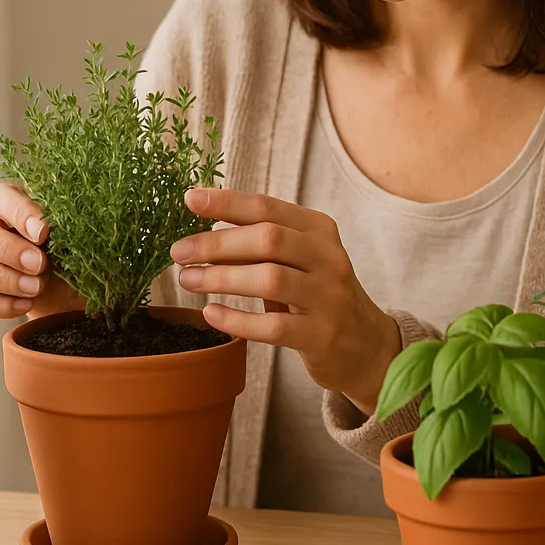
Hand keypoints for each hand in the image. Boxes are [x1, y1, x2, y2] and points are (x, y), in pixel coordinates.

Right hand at [0, 179, 81, 318]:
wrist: (82, 286)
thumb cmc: (80, 246)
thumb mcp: (78, 230)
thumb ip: (64, 221)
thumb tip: (52, 226)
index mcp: (11, 202)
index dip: (16, 212)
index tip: (43, 232)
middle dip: (8, 250)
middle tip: (39, 264)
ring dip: (5, 280)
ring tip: (37, 288)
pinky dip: (3, 304)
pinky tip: (28, 303)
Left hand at [170, 188, 401, 415]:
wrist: (364, 344)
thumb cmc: (318, 295)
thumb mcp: (298, 260)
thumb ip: (261, 244)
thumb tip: (204, 232)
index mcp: (320, 230)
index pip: (268, 207)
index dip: (227, 202)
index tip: (190, 199)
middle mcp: (328, 257)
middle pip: (267, 240)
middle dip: (216, 243)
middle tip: (179, 251)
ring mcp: (329, 297)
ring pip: (270, 280)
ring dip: (221, 278)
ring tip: (188, 280)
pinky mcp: (322, 335)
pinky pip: (273, 327)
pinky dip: (237, 319)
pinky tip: (212, 314)